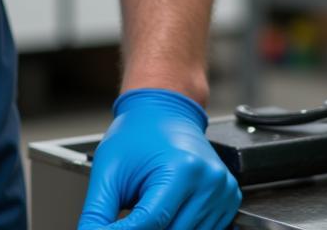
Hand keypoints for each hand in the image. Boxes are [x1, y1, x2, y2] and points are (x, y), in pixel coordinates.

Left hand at [79, 89, 241, 229]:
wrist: (165, 109)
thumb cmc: (138, 133)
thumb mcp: (108, 171)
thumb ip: (98, 214)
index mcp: (182, 169)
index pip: (149, 224)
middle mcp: (208, 180)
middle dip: (145, 228)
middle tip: (135, 205)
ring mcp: (222, 191)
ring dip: (164, 227)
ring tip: (152, 201)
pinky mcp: (228, 199)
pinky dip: (181, 225)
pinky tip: (170, 207)